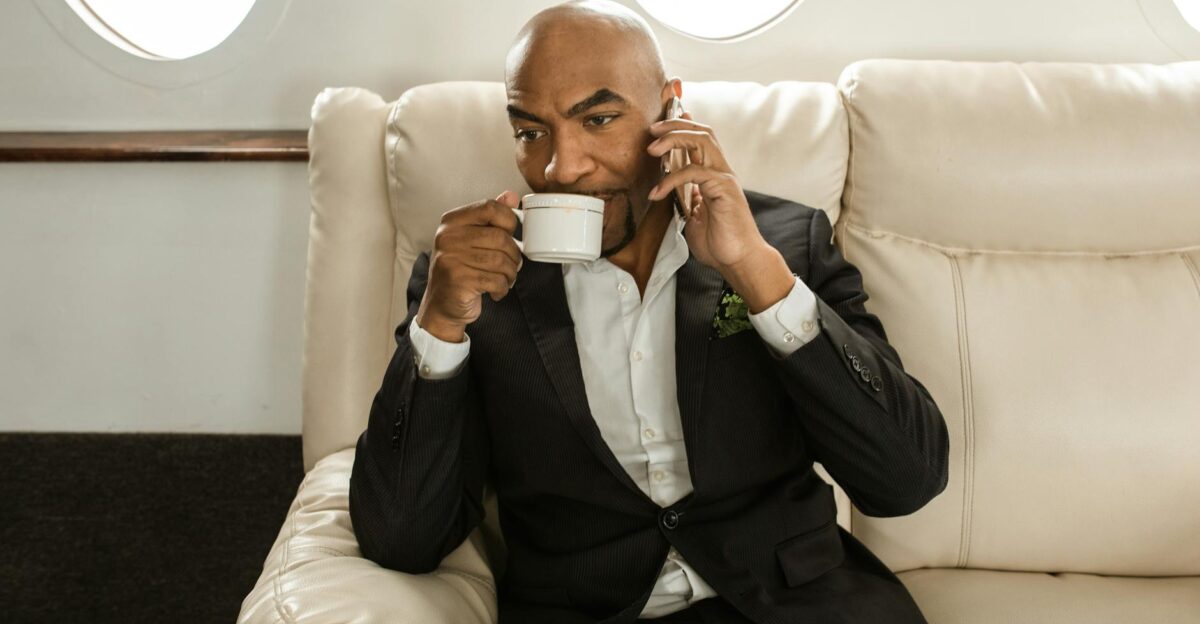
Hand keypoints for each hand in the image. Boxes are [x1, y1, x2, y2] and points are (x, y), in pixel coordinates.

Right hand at [414, 191, 523, 341]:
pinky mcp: (458, 280)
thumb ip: (491, 217)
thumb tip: (511, 195)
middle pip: (500, 237)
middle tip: (512, 265)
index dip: (509, 220)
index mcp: (452, 222)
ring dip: (510, 274)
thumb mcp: (473, 240)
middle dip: (514, 255)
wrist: (442, 306)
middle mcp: (448, 237)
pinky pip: (496, 280)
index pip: (489, 207)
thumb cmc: (461, 270)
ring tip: (505, 279)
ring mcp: (451, 258)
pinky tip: (496, 291)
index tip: (511, 234)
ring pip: (501, 260)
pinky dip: (502, 288)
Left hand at [645, 111, 769, 271]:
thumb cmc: (720, 243)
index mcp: (714, 176)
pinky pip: (695, 172)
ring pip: (702, 141)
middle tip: (652, 130)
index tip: (662, 124)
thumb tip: (670, 194)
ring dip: (674, 139)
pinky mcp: (723, 188)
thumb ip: (685, 201)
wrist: (739, 261)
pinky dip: (671, 179)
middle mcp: (721, 172)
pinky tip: (657, 192)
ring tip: (652, 148)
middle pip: (702, 132)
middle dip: (675, 125)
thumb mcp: (694, 218)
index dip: (683, 126)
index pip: (701, 140)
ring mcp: (724, 178)